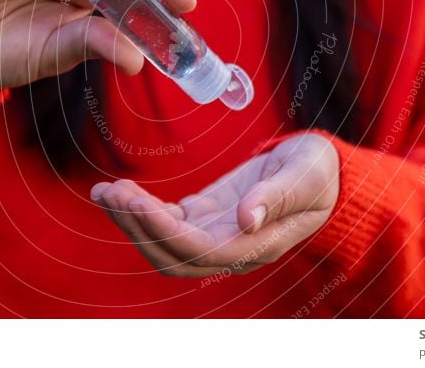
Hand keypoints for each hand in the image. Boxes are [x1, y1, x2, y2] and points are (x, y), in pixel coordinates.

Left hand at [91, 133, 339, 276]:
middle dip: (137, 227)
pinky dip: (140, 209)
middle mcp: (229, 248)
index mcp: (254, 245)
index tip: (136, 201)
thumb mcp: (306, 176)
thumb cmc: (319, 173)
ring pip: (162, 241)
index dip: (164, 231)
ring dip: (131, 220)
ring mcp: (214, 233)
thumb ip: (278, 196)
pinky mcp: (205, 215)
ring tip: (103, 191)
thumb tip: (248, 218)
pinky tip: (118, 190)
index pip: (199, 251)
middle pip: (171, 254)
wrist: (321, 170)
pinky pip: (166, 220)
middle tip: (111, 192)